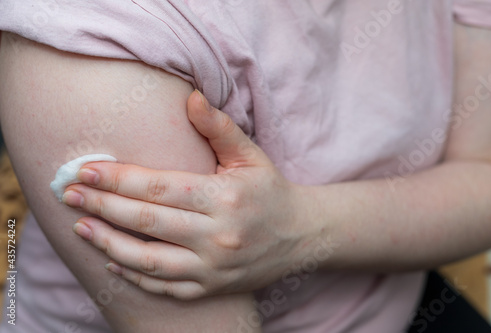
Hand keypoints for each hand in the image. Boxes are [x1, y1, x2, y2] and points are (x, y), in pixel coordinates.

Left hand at [62, 90, 317, 299]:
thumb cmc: (270, 191)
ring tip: (82, 227)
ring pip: (149, 261)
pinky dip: (134, 277)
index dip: (119, 179)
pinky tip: (112, 261)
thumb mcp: (251, 155)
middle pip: (147, 222)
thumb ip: (218, 127)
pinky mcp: (211, 288)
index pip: (159, 187)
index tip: (86, 171)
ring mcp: (213, 268)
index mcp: (224, 198)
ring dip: (109, 244)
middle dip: (103, 206)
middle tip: (69, 194)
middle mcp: (217, 236)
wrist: (300, 236)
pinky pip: (165, 287)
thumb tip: (190, 97)